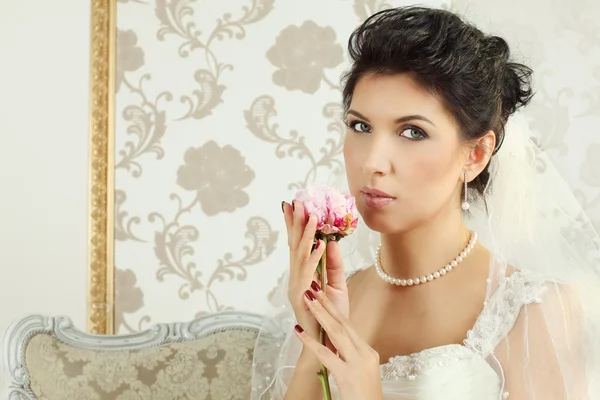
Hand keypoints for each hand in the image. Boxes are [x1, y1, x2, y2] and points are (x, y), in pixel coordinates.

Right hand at [282, 200, 349, 346]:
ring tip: (312, 217)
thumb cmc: (331, 316)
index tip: (292, 204)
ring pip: (300, 256)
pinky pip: (309, 273)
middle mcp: (295, 278)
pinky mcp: (301, 297)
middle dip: (295, 223)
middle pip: (294, 246)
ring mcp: (295, 288)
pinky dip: (315, 258)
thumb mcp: (336, 285)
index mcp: (302, 274)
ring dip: (307, 235)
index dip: (293, 225)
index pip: (296, 245)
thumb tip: (331, 241)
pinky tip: (321, 244)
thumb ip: (333, 264)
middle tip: (297, 202)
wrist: (328, 344)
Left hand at [294, 282, 382, 399]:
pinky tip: (299, 331)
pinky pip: (325, 355)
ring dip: (320, 315)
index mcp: (368, 352)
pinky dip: (311, 342)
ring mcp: (357, 364)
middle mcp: (364, 354)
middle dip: (327, 305)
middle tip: (314, 289)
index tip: (324, 295)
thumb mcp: (363, 371)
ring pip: (336, 333)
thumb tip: (339, 344)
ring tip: (308, 301)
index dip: (335, 309)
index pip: (349, 326)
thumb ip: (352, 356)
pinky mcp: (347, 375)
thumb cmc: (365, 396)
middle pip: (343, 324)